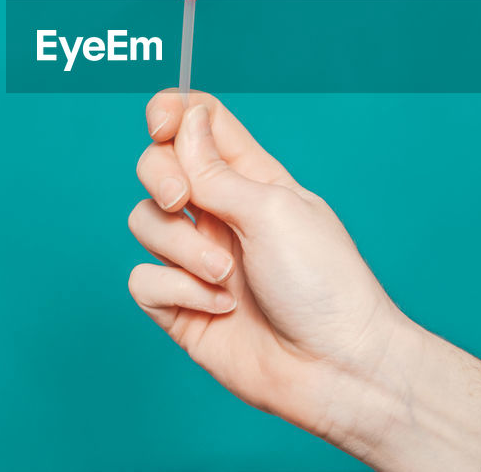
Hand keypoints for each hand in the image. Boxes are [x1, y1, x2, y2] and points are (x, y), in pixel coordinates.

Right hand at [127, 90, 480, 470]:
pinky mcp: (181, 306)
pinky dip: (179, 291)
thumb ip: (215, 170)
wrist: (336, 369)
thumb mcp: (272, 210)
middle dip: (160, 176)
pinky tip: (220, 309)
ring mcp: (198, 259)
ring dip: (183, 248)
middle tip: (184, 201)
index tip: (162, 120)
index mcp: (251, 177)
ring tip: (227, 276)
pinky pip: (143, 280)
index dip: (173, 111)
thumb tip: (181, 121)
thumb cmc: (323, 284)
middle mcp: (220, 213)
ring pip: (145, 222)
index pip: (200, 123)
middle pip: (158, 166)